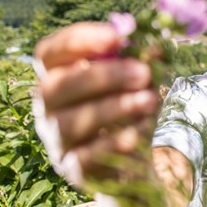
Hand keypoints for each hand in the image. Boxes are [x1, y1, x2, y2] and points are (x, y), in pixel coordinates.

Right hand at [33, 22, 160, 189]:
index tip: (117, 37)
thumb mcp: (142, 85)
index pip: (49, 53)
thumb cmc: (132, 113)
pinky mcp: (73, 170)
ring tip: (149, 100)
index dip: (77, 41)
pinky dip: (113, 142)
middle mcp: (48, 109)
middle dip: (101, 76)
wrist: (136, 164)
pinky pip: (85, 157)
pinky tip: (141, 130)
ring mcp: (57, 141)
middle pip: (55, 87)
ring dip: (113, 107)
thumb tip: (158, 48)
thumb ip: (146, 64)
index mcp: (59, 77)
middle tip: (143, 72)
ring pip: (69, 122)